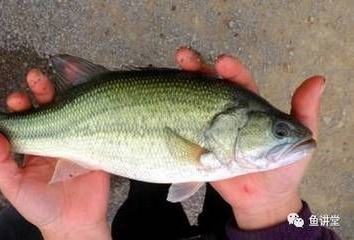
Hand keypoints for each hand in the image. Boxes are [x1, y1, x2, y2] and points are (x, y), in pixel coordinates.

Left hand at [0, 69, 110, 239]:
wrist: (75, 224)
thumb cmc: (42, 207)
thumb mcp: (13, 187)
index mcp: (33, 146)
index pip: (24, 119)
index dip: (20, 106)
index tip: (17, 99)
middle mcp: (54, 138)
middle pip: (48, 108)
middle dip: (41, 91)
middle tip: (36, 78)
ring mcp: (76, 139)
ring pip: (70, 109)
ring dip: (65, 92)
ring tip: (60, 76)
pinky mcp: (95, 143)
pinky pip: (94, 121)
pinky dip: (93, 104)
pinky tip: (89, 89)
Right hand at [175, 47, 323, 229]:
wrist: (262, 199)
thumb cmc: (283, 169)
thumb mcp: (298, 140)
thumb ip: (304, 112)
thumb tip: (317, 80)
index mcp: (248, 107)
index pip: (238, 82)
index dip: (231, 70)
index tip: (222, 62)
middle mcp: (225, 113)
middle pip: (208, 84)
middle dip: (196, 67)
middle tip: (184, 58)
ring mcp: (208, 129)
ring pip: (191, 102)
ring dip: (179, 84)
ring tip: (170, 73)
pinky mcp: (196, 146)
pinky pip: (182, 130)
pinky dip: (169, 117)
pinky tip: (160, 106)